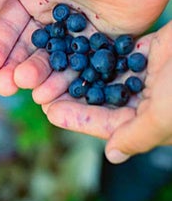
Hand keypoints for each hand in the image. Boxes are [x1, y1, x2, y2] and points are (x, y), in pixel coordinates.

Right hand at [0, 0, 171, 95]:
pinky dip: (61, 83)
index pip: (4, 28)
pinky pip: (76, 69)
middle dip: (10, 69)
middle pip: (22, 50)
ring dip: (34, 77)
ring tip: (28, 87)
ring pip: (47, 62)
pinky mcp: (97, 45)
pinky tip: (50, 93)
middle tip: (5, 86)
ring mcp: (72, 32)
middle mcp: (46, 16)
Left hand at [43, 21, 171, 163]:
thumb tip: (111, 155)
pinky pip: (121, 52)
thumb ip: (137, 134)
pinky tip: (75, 45)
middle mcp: (152, 99)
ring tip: (52, 67)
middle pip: (103, 99)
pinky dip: (100, 50)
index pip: (109, 123)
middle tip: (41, 88)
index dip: (78, 118)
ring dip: (82, 72)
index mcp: (156, 120)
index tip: (48, 111)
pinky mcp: (156, 50)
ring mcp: (153, 74)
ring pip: (109, 75)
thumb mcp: (165, 112)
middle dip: (74, 95)